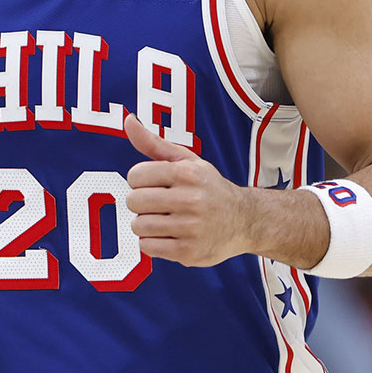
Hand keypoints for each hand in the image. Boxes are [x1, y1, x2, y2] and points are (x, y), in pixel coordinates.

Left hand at [123, 113, 246, 266]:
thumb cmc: (208, 188)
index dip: (140, 181)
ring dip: (146, 224)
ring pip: (139, 226)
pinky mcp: (188, 252)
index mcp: (186, 173)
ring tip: (164, 221)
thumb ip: (154, 143)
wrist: (243, 220)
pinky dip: (153, 243)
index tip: (155, 185)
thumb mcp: (187, 161)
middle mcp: (190, 199)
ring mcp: (190, 228)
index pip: (135, 175)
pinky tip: (169, 236)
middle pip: (134, 202)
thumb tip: (128, 120)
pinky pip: (148, 247)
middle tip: (159, 204)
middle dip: (141, 203)